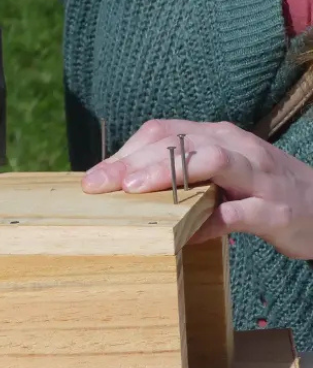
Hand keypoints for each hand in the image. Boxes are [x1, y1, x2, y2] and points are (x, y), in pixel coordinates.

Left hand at [81, 119, 312, 259]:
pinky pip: (238, 213)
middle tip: (98, 184)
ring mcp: (257, 177)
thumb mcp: (217, 173)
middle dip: (132, 162)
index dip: (124, 153)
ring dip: (168, 174)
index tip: (93, 178)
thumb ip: (177, 173)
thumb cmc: (258, 190)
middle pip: (178, 142)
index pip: (163, 132)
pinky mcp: (275, 210)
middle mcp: (235, 148)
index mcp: (216, 137)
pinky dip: (209, 221)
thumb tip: (121, 186)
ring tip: (134, 191)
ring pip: (210, 161)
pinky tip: (183, 235)